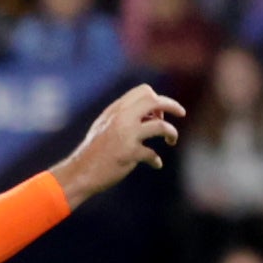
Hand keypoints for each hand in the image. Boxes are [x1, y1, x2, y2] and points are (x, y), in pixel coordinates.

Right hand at [55, 85, 186, 198]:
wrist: (80, 171)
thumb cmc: (94, 150)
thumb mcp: (106, 125)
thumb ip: (125, 116)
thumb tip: (153, 115)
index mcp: (116, 109)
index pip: (144, 91)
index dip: (157, 99)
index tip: (158, 114)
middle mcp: (121, 118)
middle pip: (155, 101)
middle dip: (172, 106)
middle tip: (182, 113)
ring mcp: (126, 135)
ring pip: (161, 127)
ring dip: (172, 133)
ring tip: (171, 141)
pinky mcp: (129, 154)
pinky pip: (153, 154)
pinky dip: (156, 160)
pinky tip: (156, 164)